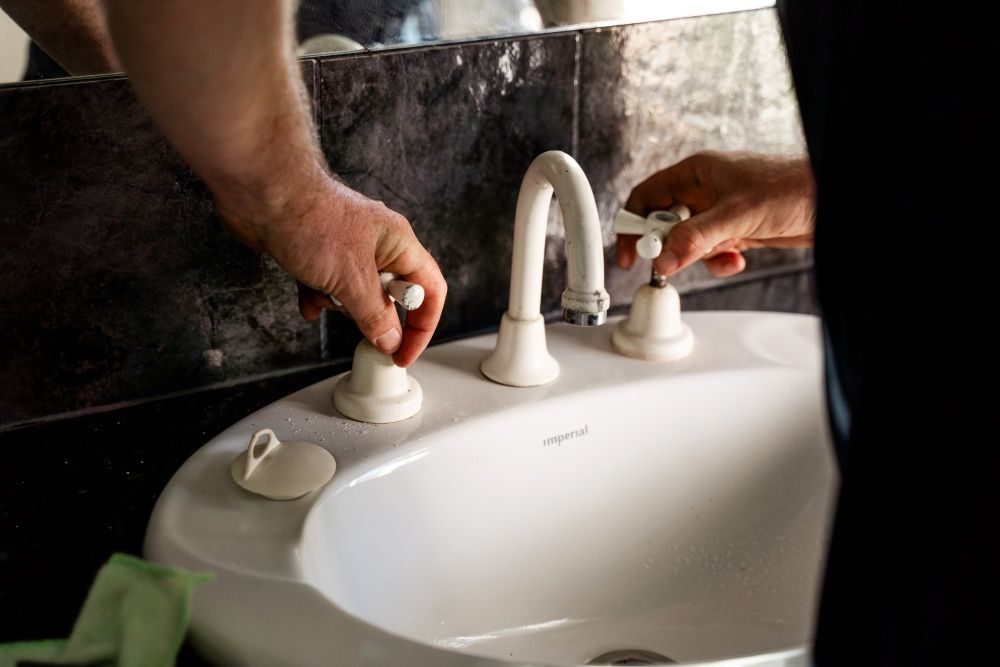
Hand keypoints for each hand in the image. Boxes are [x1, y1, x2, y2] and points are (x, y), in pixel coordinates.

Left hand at [216, 173, 445, 367]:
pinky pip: (330, 286)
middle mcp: (379, 244)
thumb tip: (390, 340)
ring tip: (323, 293)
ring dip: (339, 304)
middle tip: (355, 321)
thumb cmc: (311, 219)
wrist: (263, 193)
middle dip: (370, 314)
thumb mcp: (351, 280)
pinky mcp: (322, 251)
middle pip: (391, 296)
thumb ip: (375, 316)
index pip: (429, 290)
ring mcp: (349, 247)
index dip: (422, 326)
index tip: (404, 353)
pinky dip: (319, 296)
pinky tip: (307, 299)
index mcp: (399, 243)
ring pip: (357, 294)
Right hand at [618, 151, 815, 276]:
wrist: (833, 199)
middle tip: (673, 263)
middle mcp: (705, 190)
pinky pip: (712, 251)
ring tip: (720, 257)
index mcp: (698, 172)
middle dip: (669, 246)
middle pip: (665, 222)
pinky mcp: (737, 230)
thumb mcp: (737, 214)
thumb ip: (696, 238)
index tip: (632, 254)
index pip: (648, 196)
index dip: (633, 224)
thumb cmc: (792, 187)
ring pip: (688, 241)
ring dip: (698, 257)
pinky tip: (737, 260)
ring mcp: (720, 211)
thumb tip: (663, 260)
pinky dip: (719, 262)